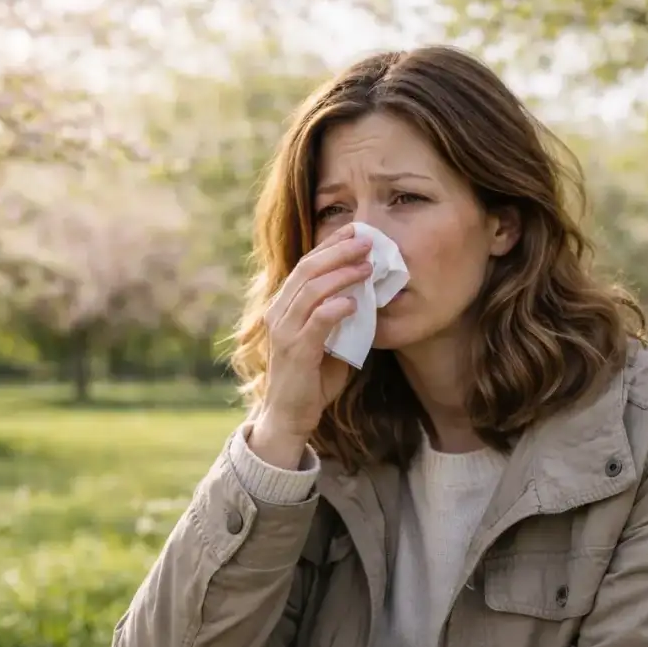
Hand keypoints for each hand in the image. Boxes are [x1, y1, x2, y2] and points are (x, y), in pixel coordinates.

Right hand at [251, 224, 372, 463]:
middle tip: (367, 240)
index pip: (307, 265)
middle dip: (338, 252)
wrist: (290, 416)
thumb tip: (368, 294)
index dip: (331, 245)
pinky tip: (355, 303)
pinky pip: (316, 321)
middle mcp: (279, 313)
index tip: (357, 231)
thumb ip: (341, 317)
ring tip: (367, 267)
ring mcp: (284, 331)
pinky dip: (336, 308)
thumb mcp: (329, 340)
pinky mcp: (294, 351)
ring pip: (311, 291)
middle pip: (307, 270)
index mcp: (285, 306)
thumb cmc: (312, 378)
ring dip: (341, 275)